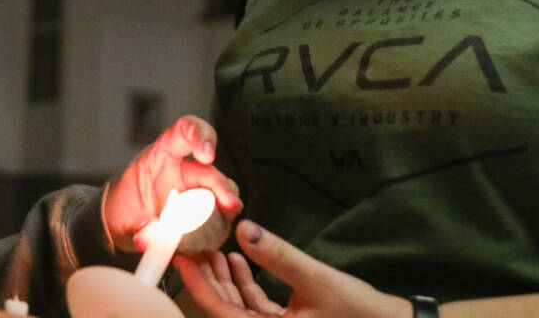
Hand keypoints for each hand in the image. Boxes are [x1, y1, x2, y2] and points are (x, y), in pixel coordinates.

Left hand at [102, 116, 240, 252]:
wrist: (124, 224)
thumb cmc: (124, 208)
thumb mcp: (123, 213)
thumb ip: (138, 227)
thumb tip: (144, 240)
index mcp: (162, 157)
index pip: (184, 131)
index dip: (200, 135)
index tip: (208, 155)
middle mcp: (185, 171)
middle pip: (211, 173)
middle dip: (224, 190)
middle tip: (230, 206)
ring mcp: (199, 193)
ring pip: (223, 198)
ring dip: (219, 218)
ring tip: (202, 238)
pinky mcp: (207, 215)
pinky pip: (220, 223)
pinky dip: (215, 236)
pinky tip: (201, 245)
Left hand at [176, 220, 410, 317]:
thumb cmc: (358, 311)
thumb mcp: (315, 278)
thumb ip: (276, 256)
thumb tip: (242, 228)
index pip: (219, 312)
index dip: (197, 283)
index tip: (181, 256)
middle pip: (224, 309)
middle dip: (206, 278)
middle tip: (189, 245)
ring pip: (238, 306)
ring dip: (223, 278)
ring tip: (210, 246)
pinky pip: (254, 306)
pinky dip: (244, 283)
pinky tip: (236, 258)